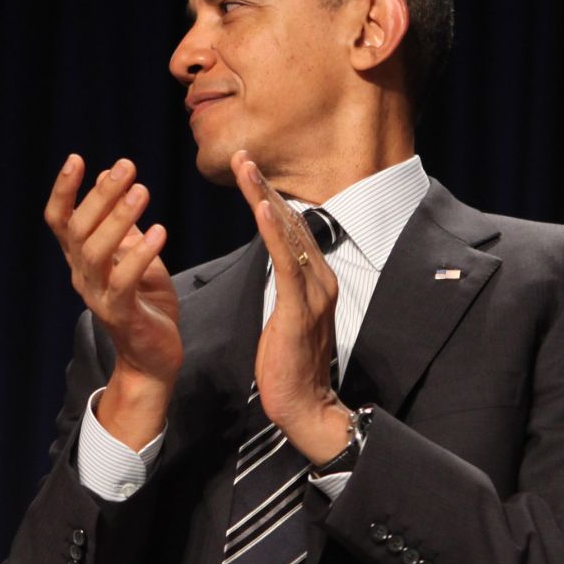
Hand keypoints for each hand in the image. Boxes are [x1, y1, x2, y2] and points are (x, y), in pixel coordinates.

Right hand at [44, 155, 181, 437]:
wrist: (153, 358)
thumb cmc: (146, 304)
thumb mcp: (137, 256)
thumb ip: (125, 224)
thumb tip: (112, 179)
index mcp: (81, 260)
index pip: (60, 221)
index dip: (63, 190)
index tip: (77, 159)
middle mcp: (82, 276)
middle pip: (78, 230)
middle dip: (100, 195)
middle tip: (127, 167)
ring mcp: (98, 297)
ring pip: (96, 252)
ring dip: (118, 219)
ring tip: (142, 191)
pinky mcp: (121, 315)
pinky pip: (124, 282)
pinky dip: (140, 255)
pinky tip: (160, 232)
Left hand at [231, 150, 351, 462]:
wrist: (305, 408)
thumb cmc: (291, 366)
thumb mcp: (286, 317)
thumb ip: (286, 287)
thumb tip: (278, 262)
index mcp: (314, 281)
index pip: (290, 230)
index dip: (269, 197)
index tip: (248, 169)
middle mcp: (320, 280)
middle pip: (291, 223)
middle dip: (265, 187)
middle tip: (243, 155)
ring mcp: (313, 295)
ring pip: (289, 236)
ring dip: (266, 200)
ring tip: (247, 169)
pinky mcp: (300, 312)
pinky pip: (286, 266)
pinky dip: (275, 235)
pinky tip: (263, 211)